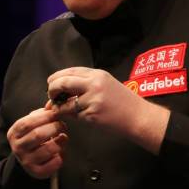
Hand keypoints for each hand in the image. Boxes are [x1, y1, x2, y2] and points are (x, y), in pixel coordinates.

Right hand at [6, 104, 68, 178]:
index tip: (57, 113)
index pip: (28, 123)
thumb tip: (53, 102)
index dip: (45, 117)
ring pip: (47, 150)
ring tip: (63, 138)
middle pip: (37, 135)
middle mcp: (17, 147)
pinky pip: (52, 164)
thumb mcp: (34, 123)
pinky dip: (60, 158)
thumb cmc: (34, 136)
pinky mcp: (36, 172)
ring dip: (60, 142)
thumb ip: (43, 113)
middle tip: (62, 125)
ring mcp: (26, 161)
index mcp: (14, 132)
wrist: (28, 159)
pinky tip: (60, 153)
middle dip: (54, 128)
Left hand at [47, 67, 169, 153]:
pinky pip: (73, 115)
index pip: (69, 71)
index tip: (51, 84)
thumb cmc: (123, 101)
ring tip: (60, 109)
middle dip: (52, 90)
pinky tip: (75, 117)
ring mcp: (92, 100)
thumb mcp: (107, 83)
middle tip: (50, 97)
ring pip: (64, 103)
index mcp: (97, 74)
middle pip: (62, 82)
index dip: (56, 78)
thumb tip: (63, 86)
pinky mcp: (91, 114)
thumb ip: (87, 82)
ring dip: (59, 107)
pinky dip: (70, 116)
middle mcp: (94, 84)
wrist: (138, 116)